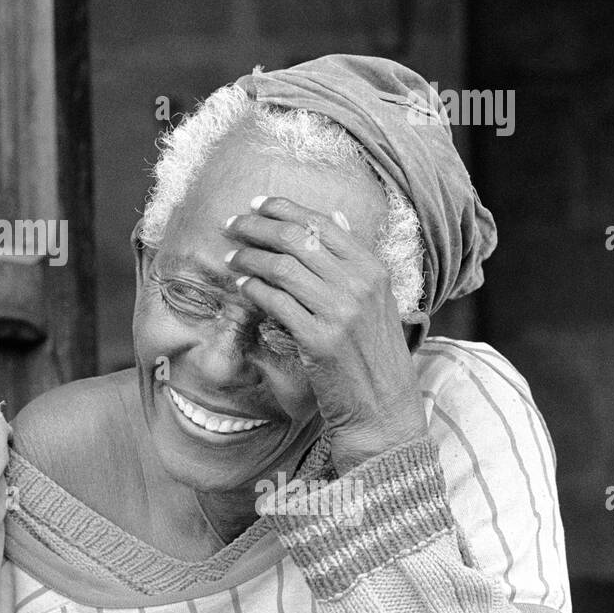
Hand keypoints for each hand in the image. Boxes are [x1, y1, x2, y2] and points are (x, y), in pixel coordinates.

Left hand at [224, 195, 428, 473]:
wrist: (383, 407)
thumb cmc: (372, 352)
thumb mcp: (376, 299)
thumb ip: (354, 258)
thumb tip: (336, 216)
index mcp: (373, 269)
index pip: (322, 224)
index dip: (284, 209)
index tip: (257, 204)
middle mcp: (359, 284)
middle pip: (295, 239)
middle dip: (256, 227)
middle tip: (231, 225)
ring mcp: (340, 312)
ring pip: (280, 268)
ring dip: (248, 258)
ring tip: (230, 257)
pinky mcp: (318, 339)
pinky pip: (274, 302)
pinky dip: (252, 289)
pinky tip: (241, 286)